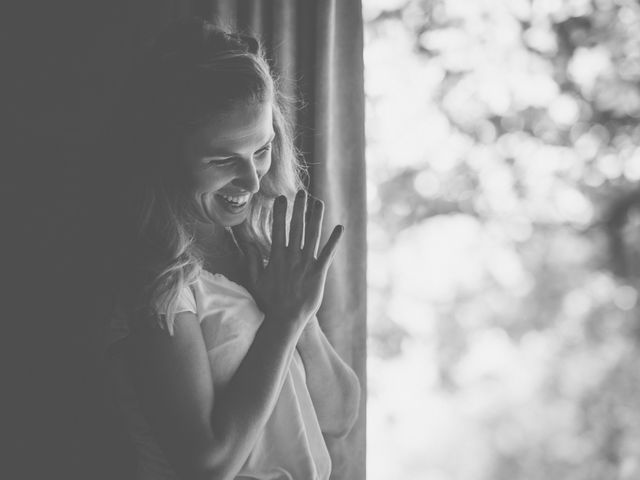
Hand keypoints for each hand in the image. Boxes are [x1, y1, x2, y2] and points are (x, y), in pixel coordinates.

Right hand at [239, 190, 342, 328]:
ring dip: (317, 218)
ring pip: (313, 236)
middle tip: (302, 193)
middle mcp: (293, 257)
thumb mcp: (254, 279)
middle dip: (299, 208)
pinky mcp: (319, 273)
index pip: (278, 228)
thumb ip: (250, 259)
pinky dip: (334, 240)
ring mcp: (307, 264)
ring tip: (319, 202)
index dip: (280, 211)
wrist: (285, 320)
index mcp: (277, 257)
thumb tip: (245, 242)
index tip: (281, 197)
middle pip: (297, 227)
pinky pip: (328, 253)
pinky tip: (340, 227)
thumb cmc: (268, 301)